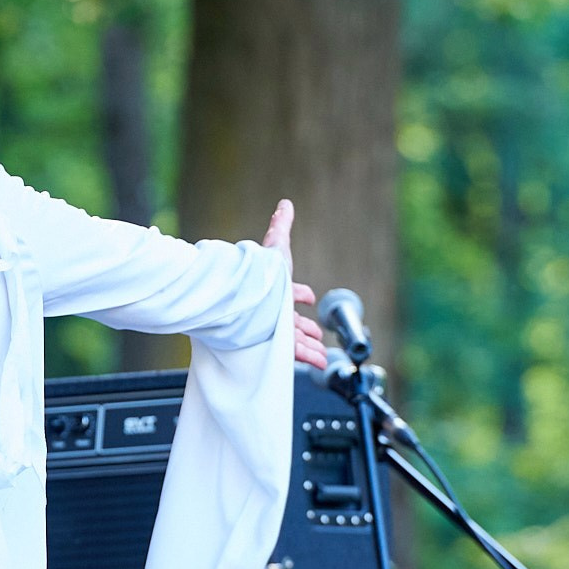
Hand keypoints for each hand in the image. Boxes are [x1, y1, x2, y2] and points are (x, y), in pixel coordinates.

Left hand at [262, 199, 328, 370]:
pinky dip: (308, 359)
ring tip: (322, 355)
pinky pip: (292, 355)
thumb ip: (281, 227)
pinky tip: (319, 363)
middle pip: (291, 322)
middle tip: (317, 335)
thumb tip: (285, 204)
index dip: (301, 294)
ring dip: (311, 347)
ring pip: (294, 341)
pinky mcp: (272, 345)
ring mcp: (270, 329)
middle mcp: (271, 310)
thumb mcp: (277, 248)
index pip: (289, 293)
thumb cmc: (261, 275)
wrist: (246, 300)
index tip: (310, 298)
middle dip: (306, 328)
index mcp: (274, 290)